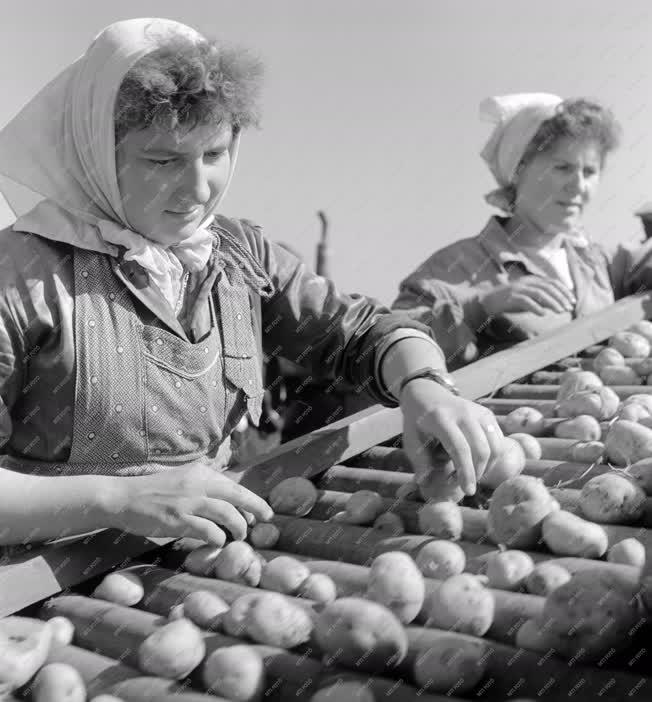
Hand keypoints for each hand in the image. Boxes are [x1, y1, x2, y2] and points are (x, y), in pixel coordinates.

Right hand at [103, 459, 273, 544]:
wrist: (123, 498)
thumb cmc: (155, 492)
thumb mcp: (184, 481)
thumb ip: (205, 488)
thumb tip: (231, 503)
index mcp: (201, 474)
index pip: (235, 486)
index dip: (253, 500)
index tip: (264, 512)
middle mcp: (197, 484)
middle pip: (237, 496)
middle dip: (255, 510)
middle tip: (264, 523)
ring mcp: (187, 502)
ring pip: (226, 514)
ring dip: (238, 528)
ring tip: (239, 537)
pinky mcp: (177, 520)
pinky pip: (207, 530)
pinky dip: (217, 538)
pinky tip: (218, 542)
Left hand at [400, 379, 503, 494]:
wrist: (427, 394)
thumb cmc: (418, 421)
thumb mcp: (411, 440)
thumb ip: (420, 461)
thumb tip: (425, 483)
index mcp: (441, 419)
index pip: (460, 448)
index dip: (466, 472)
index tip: (468, 491)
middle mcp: (463, 413)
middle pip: (481, 449)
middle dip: (477, 473)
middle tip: (466, 484)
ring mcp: (478, 412)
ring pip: (495, 446)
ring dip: (487, 466)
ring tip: (473, 474)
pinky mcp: (487, 414)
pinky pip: (498, 440)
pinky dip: (493, 456)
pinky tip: (479, 462)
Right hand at [480, 276, 575, 316]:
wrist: (487, 301)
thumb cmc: (509, 301)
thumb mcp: (528, 298)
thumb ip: (541, 299)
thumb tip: (558, 304)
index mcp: (531, 280)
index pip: (552, 282)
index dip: (564, 290)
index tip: (572, 300)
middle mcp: (526, 282)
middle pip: (548, 287)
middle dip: (561, 297)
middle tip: (569, 307)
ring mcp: (518, 289)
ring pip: (539, 293)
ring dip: (552, 302)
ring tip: (560, 311)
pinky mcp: (511, 298)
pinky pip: (526, 301)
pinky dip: (535, 307)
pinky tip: (543, 314)